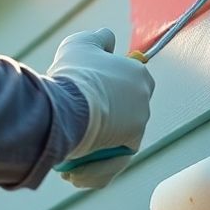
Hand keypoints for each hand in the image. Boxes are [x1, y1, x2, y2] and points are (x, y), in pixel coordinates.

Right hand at [46, 27, 154, 188]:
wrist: (65, 110)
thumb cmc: (74, 75)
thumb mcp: (82, 43)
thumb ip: (99, 39)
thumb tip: (107, 38)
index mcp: (139, 76)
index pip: (129, 78)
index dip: (108, 82)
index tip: (87, 87)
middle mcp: (144, 105)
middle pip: (122, 110)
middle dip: (102, 113)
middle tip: (75, 114)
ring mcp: (137, 131)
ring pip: (115, 139)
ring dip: (95, 143)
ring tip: (71, 145)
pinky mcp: (125, 154)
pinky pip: (110, 164)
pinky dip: (94, 169)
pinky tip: (75, 171)